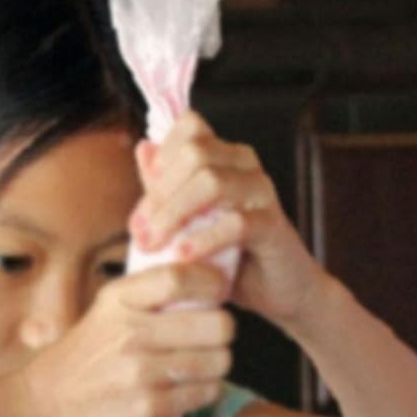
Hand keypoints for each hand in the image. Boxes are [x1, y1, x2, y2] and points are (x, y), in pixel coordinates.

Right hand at [0, 261, 234, 416]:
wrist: (42, 409)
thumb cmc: (82, 360)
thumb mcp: (105, 313)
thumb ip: (149, 296)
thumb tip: (206, 279)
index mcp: (120, 300)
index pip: (181, 277)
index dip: (212, 281)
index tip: (217, 291)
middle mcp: (131, 332)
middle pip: (217, 324)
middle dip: (222, 333)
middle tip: (210, 340)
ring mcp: (141, 372)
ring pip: (218, 362)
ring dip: (215, 366)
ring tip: (196, 368)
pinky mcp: (149, 408)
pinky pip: (205, 393)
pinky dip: (203, 392)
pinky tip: (184, 391)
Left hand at [129, 112, 325, 326]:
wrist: (277, 290)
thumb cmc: (231, 255)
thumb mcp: (189, 222)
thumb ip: (167, 188)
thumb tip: (143, 149)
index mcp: (224, 156)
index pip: (190, 126)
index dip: (162, 155)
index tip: (145, 196)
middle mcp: (244, 165)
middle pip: (195, 153)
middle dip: (160, 193)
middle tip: (140, 232)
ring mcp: (261, 191)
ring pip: (212, 181)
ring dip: (174, 214)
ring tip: (155, 244)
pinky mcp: (273, 224)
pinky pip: (236, 223)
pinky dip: (205, 239)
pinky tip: (184, 255)